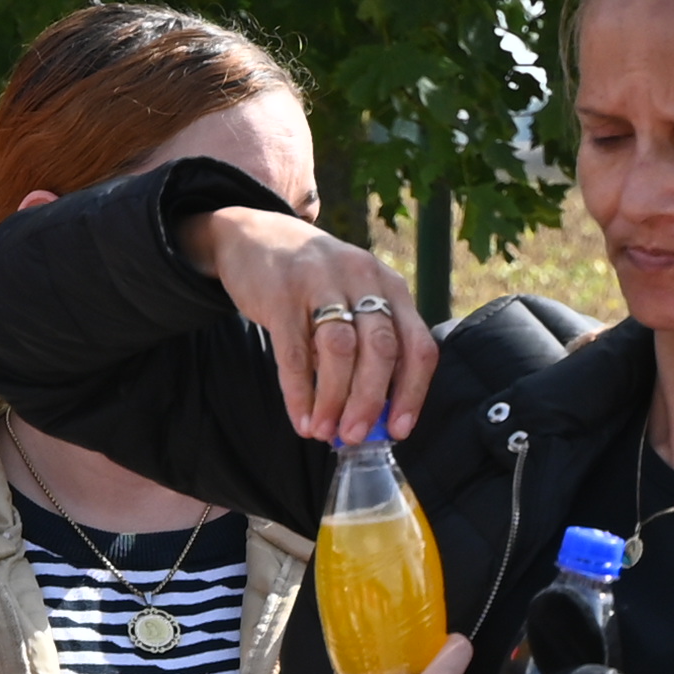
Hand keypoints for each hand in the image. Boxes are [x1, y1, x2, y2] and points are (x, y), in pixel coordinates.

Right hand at [188, 206, 427, 443]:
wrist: (256, 236)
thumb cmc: (315, 283)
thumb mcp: (355, 298)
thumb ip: (369, 345)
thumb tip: (376, 416)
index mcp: (390, 286)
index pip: (417, 344)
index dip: (413, 392)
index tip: (400, 430)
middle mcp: (362, 278)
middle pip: (380, 348)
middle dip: (371, 401)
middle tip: (356, 437)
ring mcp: (321, 282)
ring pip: (339, 350)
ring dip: (334, 399)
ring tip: (325, 432)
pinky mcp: (281, 293)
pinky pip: (293, 352)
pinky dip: (299, 392)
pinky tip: (302, 418)